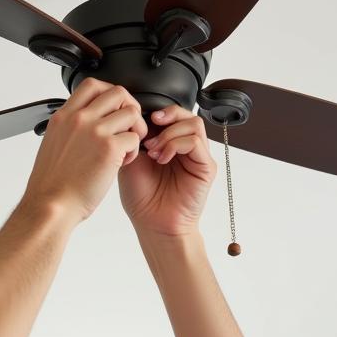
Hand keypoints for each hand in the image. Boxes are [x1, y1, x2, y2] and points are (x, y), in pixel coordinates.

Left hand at [118, 105, 216, 236]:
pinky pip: (196, 142)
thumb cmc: (141, 198)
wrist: (152, 225)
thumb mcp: (131, 160)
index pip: (171, 114)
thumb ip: (135, 137)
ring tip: (153, 150)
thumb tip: (133, 116)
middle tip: (147, 131)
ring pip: (193, 123)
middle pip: (185, 113)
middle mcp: (186, 147)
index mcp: (169, 143)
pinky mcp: (206, 167)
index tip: (138, 120)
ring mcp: (198, 156)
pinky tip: (162, 158)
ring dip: (169, 133)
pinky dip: (176, 144)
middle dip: (165, 116)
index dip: (156, 112)